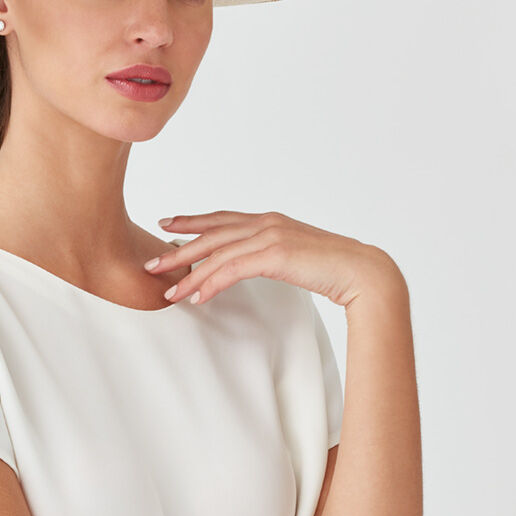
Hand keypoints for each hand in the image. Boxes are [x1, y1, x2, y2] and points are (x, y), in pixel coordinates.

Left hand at [146, 209, 400, 308]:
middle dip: (179, 248)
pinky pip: (233, 269)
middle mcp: (267, 223)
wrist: (363, 272)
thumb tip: (256, 264)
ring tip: (168, 290)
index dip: (193, 221)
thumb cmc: (334, 269)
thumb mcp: (296, 257)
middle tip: (153, 263)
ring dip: (189, 274)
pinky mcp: (275, 255)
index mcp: (270, 220)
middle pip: (212, 234)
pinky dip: (212, 283)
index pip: (223, 219)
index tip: (167, 224)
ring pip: (218, 253)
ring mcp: (271, 236)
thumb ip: (273, 255)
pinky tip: (197, 297)